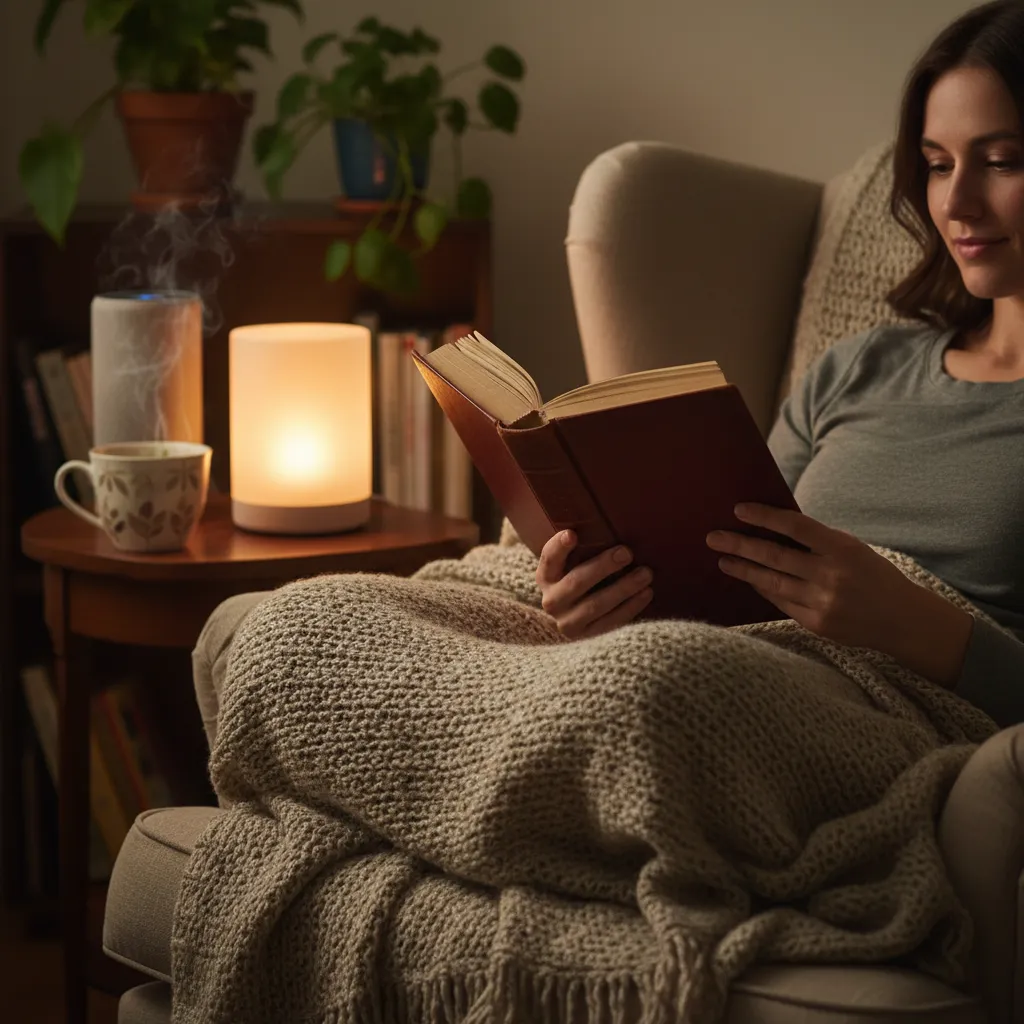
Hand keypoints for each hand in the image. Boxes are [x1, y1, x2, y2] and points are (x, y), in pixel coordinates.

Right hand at [536, 530, 653, 638]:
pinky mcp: (587, 639)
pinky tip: (647, 593)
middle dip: (603, 567)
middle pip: (576, 582)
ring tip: (646, 573)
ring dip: (623, 588)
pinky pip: (610, 623)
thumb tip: (609, 524)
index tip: (572, 534)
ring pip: (596, 605)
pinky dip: (631, 607)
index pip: (549, 558)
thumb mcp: (574, 565)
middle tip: (627, 552)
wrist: (577, 619)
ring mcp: (567, 623)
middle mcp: (551, 601)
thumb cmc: (582, 579)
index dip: (559, 547)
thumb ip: (584, 549)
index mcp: (546, 577)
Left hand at [705, 502, 938, 652]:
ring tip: (723, 560)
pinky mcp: (816, 623)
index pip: (795, 526)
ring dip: (743, 570)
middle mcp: (831, 575)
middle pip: (775, 556)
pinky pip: (781, 602)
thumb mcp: (853, 549)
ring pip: (772, 582)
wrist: (903, 620)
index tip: (739, 510)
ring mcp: (822, 602)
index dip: (764, 517)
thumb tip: (774, 528)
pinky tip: (750, 580)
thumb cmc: (874, 576)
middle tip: (713, 538)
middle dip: (740, 545)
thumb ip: (819, 541)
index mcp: (843, 548)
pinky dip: (764, 589)